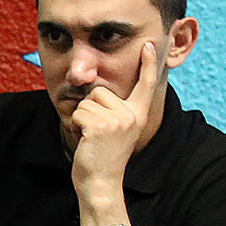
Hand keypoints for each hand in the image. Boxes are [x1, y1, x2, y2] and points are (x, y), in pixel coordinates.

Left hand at [71, 41, 157, 187]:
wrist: (101, 181)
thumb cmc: (103, 156)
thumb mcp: (115, 130)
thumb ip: (114, 110)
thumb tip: (97, 89)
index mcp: (138, 114)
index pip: (146, 84)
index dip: (148, 63)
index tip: (149, 44)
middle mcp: (132, 115)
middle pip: (100, 91)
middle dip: (90, 109)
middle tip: (95, 133)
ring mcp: (118, 121)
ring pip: (86, 102)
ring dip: (82, 119)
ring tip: (91, 138)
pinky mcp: (101, 126)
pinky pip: (78, 113)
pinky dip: (76, 126)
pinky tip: (85, 141)